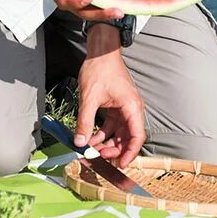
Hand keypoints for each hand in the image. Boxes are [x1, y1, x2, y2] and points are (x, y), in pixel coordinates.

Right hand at [27, 0, 125, 24]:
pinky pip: (96, 1)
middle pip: (83, 11)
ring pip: (91, 10)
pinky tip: (122, 0)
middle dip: (101, 12)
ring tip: (122, 10)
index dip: (76, 1)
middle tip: (117, 11)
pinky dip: (108, 1)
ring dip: (107, 11)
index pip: (65, 0)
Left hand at [74, 49, 146, 166]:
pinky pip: (111, 126)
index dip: (129, 153)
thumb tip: (80, 142)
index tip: (120, 164)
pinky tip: (89, 139)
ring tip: (90, 151)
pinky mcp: (115, 107)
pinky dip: (102, 134)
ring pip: (118, 134)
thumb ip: (85, 122)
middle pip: (128, 138)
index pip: (137, 137)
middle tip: (98, 158)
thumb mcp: (90, 98)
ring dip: (106, 143)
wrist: (100, 53)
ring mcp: (124, 109)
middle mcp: (131, 110)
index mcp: (132, 108)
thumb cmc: (100, 70)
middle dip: (114, 150)